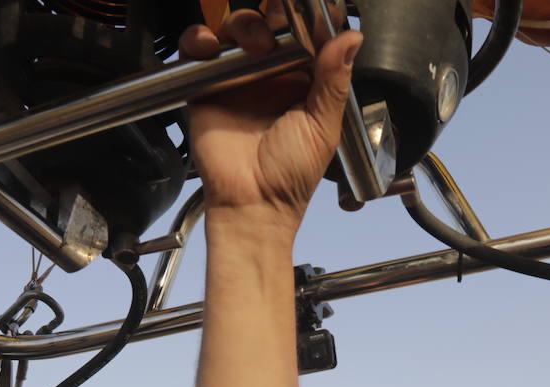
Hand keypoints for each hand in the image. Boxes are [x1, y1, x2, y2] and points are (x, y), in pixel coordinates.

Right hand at [179, 8, 362, 230]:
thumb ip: (334, 80)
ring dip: (242, 25)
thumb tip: (351, 39)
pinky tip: (211, 47)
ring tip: (253, 46)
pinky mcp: (206, 87)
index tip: (308, 15)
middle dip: (271, 16)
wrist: (252, 204)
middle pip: (267, 23)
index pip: (304, 35)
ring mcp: (237, 79)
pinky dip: (200, 39)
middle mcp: (269, 76)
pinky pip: (198, 51)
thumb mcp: (322, 126)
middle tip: (276, 31)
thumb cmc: (290, 176)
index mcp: (303, 81)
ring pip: (235, 29)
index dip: (305, 21)